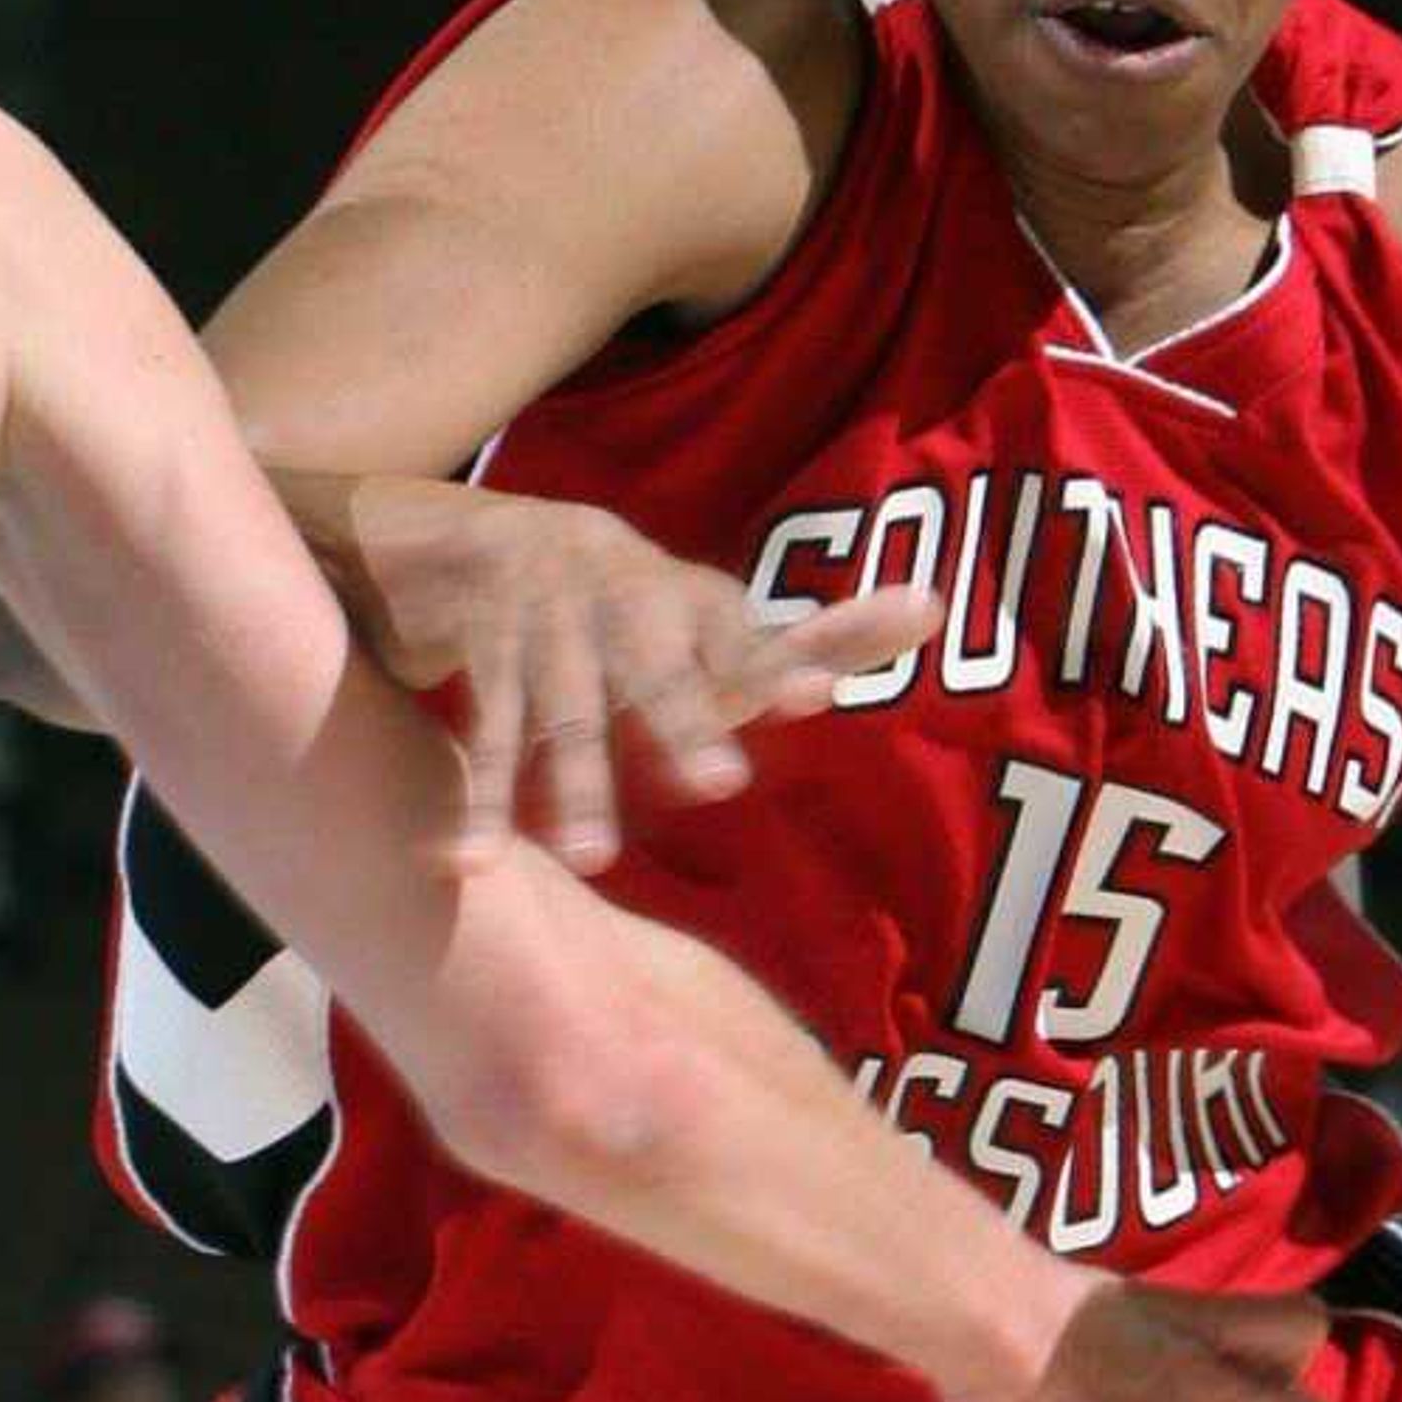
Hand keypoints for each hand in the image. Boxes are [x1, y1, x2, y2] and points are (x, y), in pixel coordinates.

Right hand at [325, 475, 939, 871]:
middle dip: (681, 723)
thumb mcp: (720, 618)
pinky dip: (478, 799)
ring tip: (593, 861)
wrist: (489, 540)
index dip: (773, 665)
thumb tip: (932, 606)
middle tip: (719, 784)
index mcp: (691, 599)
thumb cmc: (638, 609)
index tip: (812, 696)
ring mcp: (550, 624)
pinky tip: (469, 862)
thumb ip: (822, 635)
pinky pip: (486, 732)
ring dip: (575, 784)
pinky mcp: (487, 653)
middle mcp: (625, 600)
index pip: (740, 640)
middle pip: (657, 671)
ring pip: (567, 713)